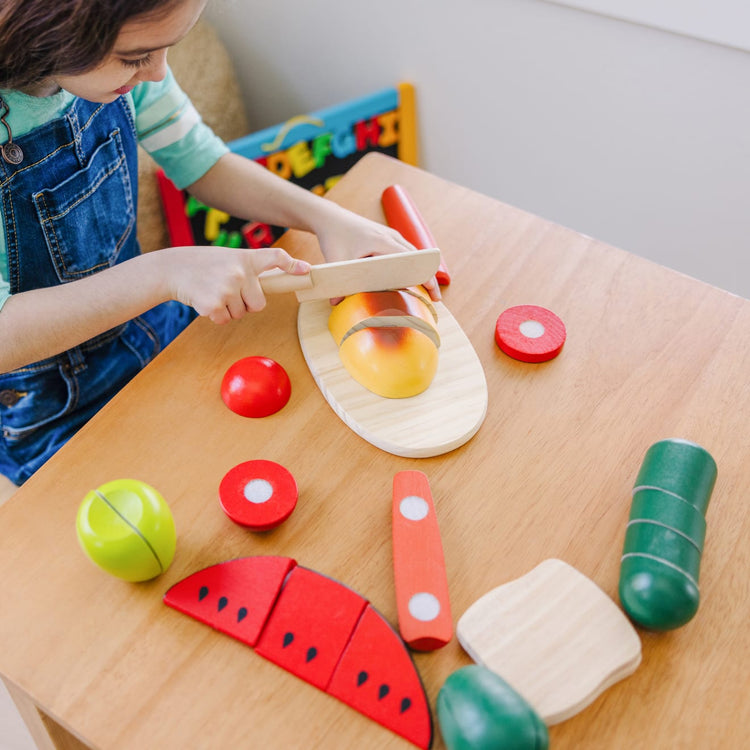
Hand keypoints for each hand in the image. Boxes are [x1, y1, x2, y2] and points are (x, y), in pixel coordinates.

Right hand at [164, 246, 310, 323]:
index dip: (292, 265)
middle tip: (227, 291)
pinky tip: (204, 300)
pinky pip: (225, 320)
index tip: (306, 270)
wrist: (172, 269)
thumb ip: (249, 270)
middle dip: (246, 303)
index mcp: (245, 258)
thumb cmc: (204, 265)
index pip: (275, 258)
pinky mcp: (213, 304)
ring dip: (228, 309)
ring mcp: (227, 288)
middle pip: (259, 304)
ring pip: (241, 314)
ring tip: (213, 292)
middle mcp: (239, 272)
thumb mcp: (229, 259)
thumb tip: (272, 286)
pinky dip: (216, 316)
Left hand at [315, 206, 440, 301]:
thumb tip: (336, 304)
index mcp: (382, 241)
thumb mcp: (335, 260)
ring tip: (427, 291)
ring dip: (422, 271)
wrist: (332, 218)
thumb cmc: (335, 236)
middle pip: (418, 258)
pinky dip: (413, 265)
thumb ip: (337, 283)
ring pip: (413, 255)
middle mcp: (391, 236)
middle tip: (435, 298)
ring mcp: (392, 236)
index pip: (411, 259)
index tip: (433, 290)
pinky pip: (406, 252)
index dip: (424, 275)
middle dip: (428, 277)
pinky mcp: (388, 238)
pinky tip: (413, 279)